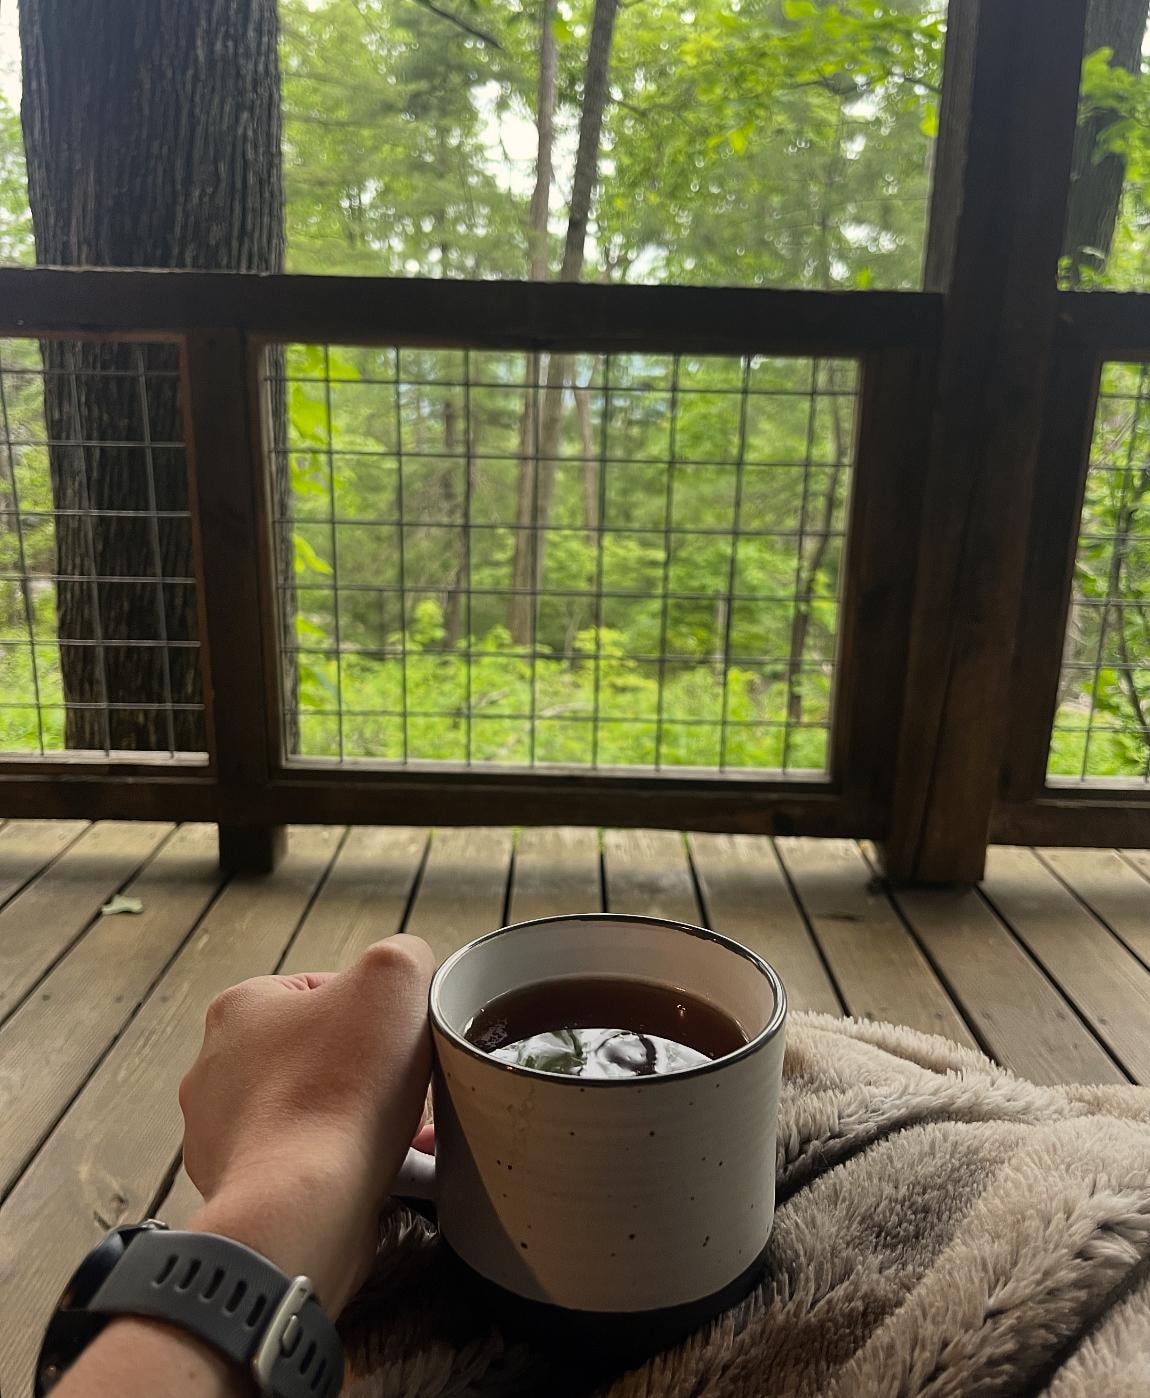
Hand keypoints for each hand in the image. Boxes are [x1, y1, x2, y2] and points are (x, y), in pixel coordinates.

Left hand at [178, 935, 433, 1314]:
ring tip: (397, 1134)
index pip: (321, 989)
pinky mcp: (234, 1189)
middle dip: (363, 1068)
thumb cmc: (341, 1086)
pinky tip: (376, 1172)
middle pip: (314, 1052)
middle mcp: (213, 1068)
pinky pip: (298, 1166)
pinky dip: (335, 1167)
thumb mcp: (394, 978)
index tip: (403, 1038)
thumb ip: (404, 953)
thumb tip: (408, 968)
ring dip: (351, 1118)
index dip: (375, 1009)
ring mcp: (217, 1134)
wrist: (301, 1205)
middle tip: (405, 1086)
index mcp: (239, 1007)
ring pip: (306, 1111)